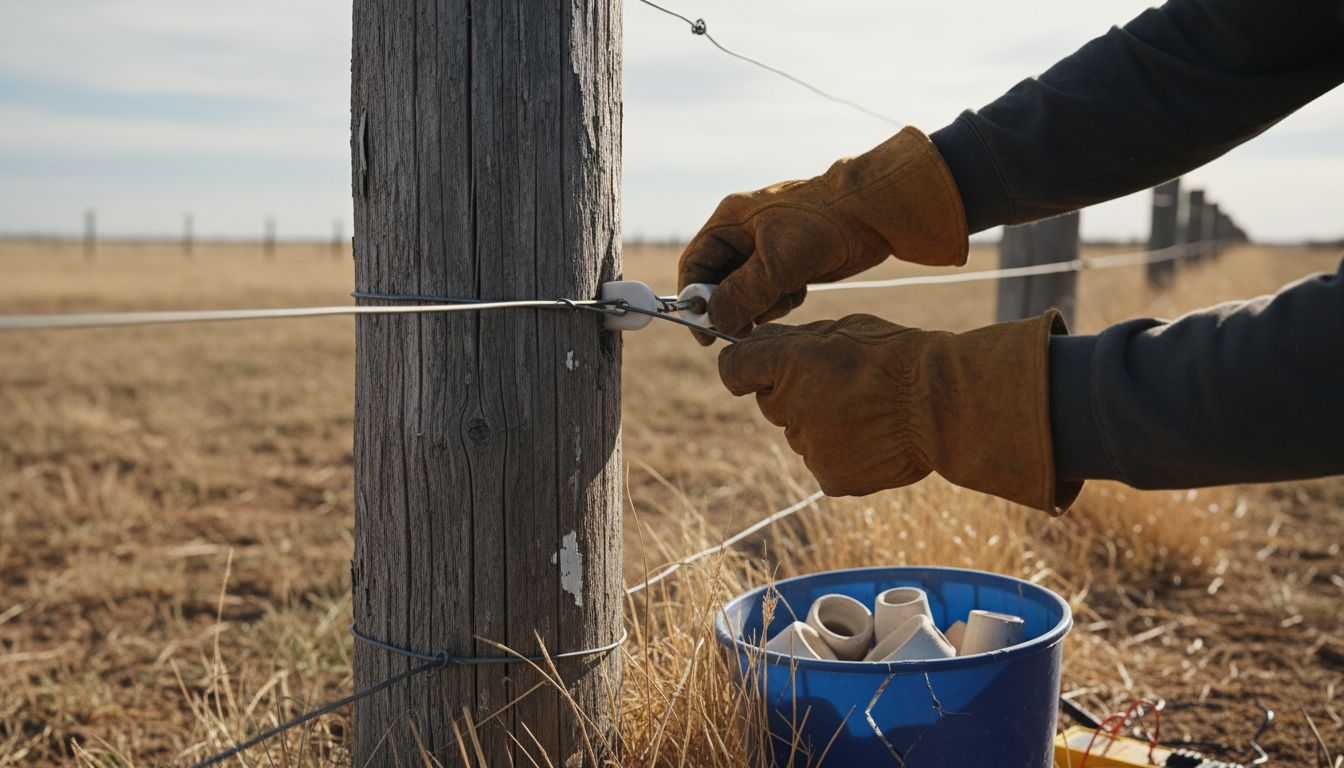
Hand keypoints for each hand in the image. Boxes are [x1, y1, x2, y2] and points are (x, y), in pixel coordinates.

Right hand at [677, 126, 967, 342]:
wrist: (871, 214)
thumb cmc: (820, 225)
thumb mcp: (775, 263)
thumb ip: (741, 294)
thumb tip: (715, 320)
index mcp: (730, 221)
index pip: (696, 265)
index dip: (695, 300)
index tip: (704, 332)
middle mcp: (743, 234)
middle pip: (720, 283)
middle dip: (734, 306)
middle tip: (747, 328)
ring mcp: (766, 249)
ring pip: (747, 292)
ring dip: (762, 304)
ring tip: (787, 294)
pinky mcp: (789, 263)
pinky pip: (771, 292)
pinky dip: (782, 298)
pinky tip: (801, 288)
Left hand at [717, 312, 1080, 513]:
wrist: (945, 405)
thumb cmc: (898, 358)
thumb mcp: (843, 329)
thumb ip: (794, 341)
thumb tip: (758, 345)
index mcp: (790, 362)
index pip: (733, 368)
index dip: (745, 366)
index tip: (756, 368)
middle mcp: (791, 405)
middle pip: (770, 402)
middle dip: (793, 393)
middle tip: (840, 386)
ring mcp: (809, 446)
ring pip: (798, 433)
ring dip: (819, 424)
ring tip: (865, 412)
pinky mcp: (829, 478)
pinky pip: (821, 462)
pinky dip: (839, 454)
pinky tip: (871, 439)